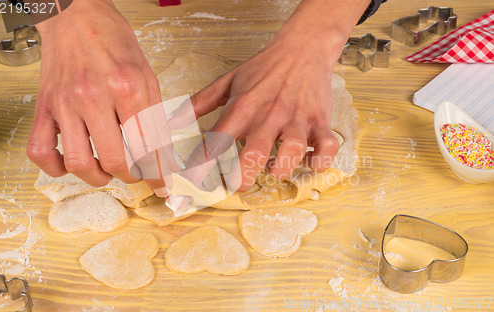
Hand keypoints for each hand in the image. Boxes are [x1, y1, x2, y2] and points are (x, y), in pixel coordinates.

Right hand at [26, 0, 170, 194]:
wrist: (77, 15)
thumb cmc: (113, 42)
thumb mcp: (147, 75)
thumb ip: (155, 117)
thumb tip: (163, 155)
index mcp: (127, 87)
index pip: (146, 146)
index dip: (157, 173)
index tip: (161, 185)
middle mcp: (94, 96)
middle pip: (115, 161)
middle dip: (131, 177)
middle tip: (135, 174)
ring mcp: (65, 103)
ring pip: (78, 163)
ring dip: (97, 177)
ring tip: (107, 170)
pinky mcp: (44, 106)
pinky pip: (40, 151)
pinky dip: (55, 167)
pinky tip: (72, 162)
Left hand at [192, 0, 368, 190]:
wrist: (302, 48)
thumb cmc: (264, 68)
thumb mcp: (228, 81)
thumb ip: (200, 103)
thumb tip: (172, 122)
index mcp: (243, 107)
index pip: (216, 141)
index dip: (200, 168)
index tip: (189, 187)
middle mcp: (269, 114)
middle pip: (254, 154)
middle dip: (243, 177)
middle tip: (238, 183)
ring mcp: (297, 119)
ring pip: (291, 152)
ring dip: (281, 169)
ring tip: (273, 168)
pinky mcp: (321, 122)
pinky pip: (326, 148)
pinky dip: (319, 161)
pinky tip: (308, 162)